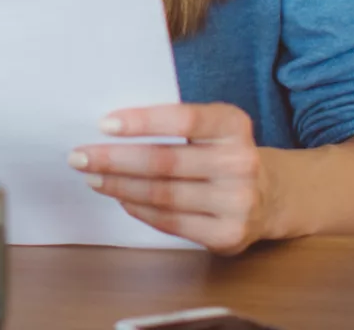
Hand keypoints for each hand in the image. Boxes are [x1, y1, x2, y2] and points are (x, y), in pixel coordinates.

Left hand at [69, 103, 271, 254]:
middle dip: (115, 159)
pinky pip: (171, 222)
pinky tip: (121, 198)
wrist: (273, 196)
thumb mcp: (212, 128)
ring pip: (163, 195)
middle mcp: (241, 163)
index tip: (104, 124)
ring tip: (92, 177)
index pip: (184, 119)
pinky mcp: (229, 235)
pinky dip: (140, 210)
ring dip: (120, 186)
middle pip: (165, 161)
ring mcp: (238, 203)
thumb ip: (174, 124)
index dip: (143, 121)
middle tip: (80, 156)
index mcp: (234, 125)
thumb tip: (110, 129)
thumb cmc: (222, 154)